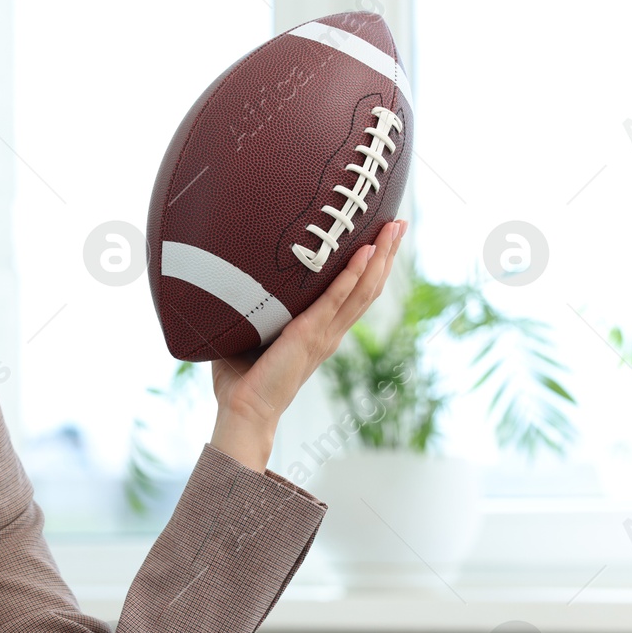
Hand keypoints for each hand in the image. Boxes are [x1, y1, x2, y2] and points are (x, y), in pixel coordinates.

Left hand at [208, 219, 406, 471]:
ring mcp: (323, 334)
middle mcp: (329, 332)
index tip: (381, 238)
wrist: (242, 410)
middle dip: (386, 253)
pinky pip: (336, 299)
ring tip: (394, 227)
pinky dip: (352, 275)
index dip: (371, 267)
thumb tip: (232, 281)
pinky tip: (366, 252)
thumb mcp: (251, 334)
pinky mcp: (309, 336)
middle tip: (399, 222)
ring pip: (362, 290)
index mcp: (319, 332)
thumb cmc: (241, 378)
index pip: (354, 294)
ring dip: (380, 257)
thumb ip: (253, 310)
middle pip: (368, 287)